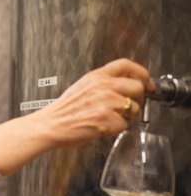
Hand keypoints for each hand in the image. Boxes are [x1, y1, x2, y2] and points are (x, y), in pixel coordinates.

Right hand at [0, 59, 154, 175]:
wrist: (48, 125)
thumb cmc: (62, 112)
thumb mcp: (82, 88)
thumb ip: (102, 85)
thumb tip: (124, 88)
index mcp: (96, 76)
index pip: (127, 65)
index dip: (142, 73)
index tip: (147, 83)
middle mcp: (102, 86)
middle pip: (137, 86)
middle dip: (137, 99)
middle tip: (128, 108)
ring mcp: (105, 102)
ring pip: (134, 108)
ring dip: (126, 118)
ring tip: (109, 120)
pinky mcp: (105, 118)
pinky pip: (123, 126)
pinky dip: (115, 130)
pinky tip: (102, 128)